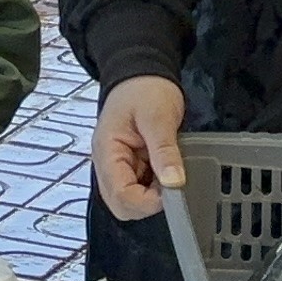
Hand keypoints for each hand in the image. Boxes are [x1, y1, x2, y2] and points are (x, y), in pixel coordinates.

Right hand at [91, 75, 188, 220]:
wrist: (141, 74)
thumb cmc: (145, 90)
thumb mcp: (158, 117)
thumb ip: (164, 150)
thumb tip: (174, 182)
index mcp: (107, 151)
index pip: (120, 195)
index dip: (148, 201)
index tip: (173, 189)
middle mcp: (107, 164)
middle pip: (121, 205)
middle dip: (148, 203)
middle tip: (170, 184)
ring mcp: (117, 166)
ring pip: (130, 201)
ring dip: (152, 196)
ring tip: (168, 173)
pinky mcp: (129, 166)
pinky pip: (139, 189)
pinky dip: (155, 188)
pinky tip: (166, 171)